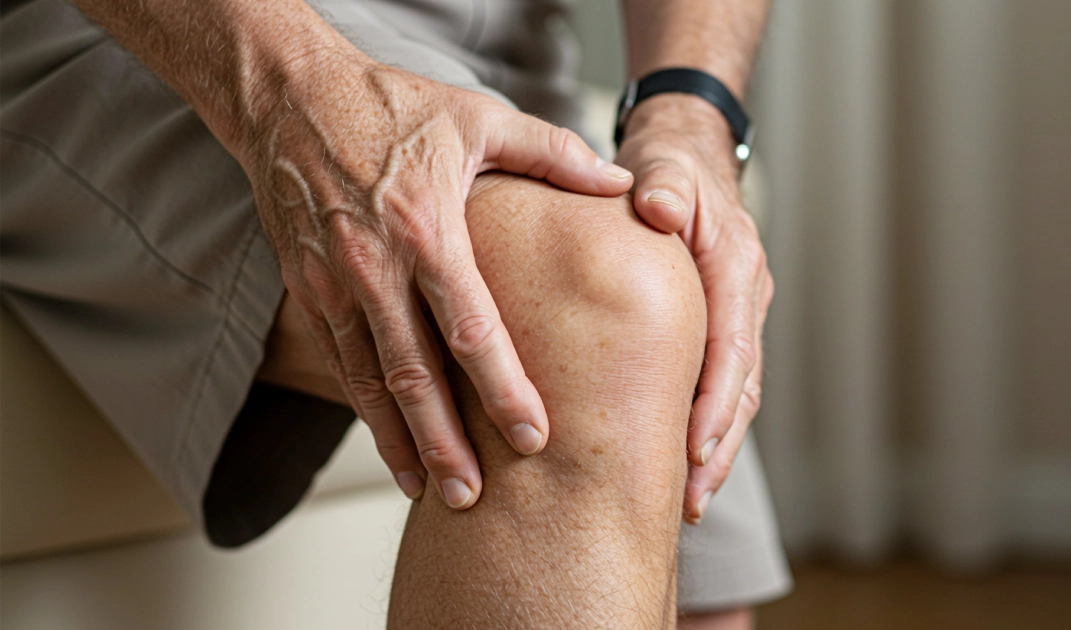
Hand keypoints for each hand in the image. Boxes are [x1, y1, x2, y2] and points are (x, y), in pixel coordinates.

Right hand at [242, 51, 632, 508]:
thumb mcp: (478, 116)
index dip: (502, 386)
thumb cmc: (388, 103)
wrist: (288, 95)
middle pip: (412, 373)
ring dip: (399, 442)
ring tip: (430, 493)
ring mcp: (333, 282)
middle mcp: (373, 264)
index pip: (469, 324)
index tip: (533, 435)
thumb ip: (552, 153)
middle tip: (475, 498)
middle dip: (444, 442)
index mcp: (424, 226)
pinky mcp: (308, 289)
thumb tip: (620, 180)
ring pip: (369, 381)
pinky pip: (341, 362)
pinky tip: (390, 445)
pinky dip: (365, 412)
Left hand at [615, 95, 773, 523]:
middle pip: (742, 384)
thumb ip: (662, 183)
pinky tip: (681, 460)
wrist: (689, 153)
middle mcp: (746, 294)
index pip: (731, 345)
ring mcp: (738, 311)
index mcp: (736, 264)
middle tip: (691, 500)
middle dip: (718, 445)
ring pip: (737, 391)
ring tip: (689, 501)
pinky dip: (707, 422)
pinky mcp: (722, 322)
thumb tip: (656, 205)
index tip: (692, 448)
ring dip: (716, 446)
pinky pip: (722, 380)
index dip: (715, 402)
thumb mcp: (664, 163)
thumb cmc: (669, 163)